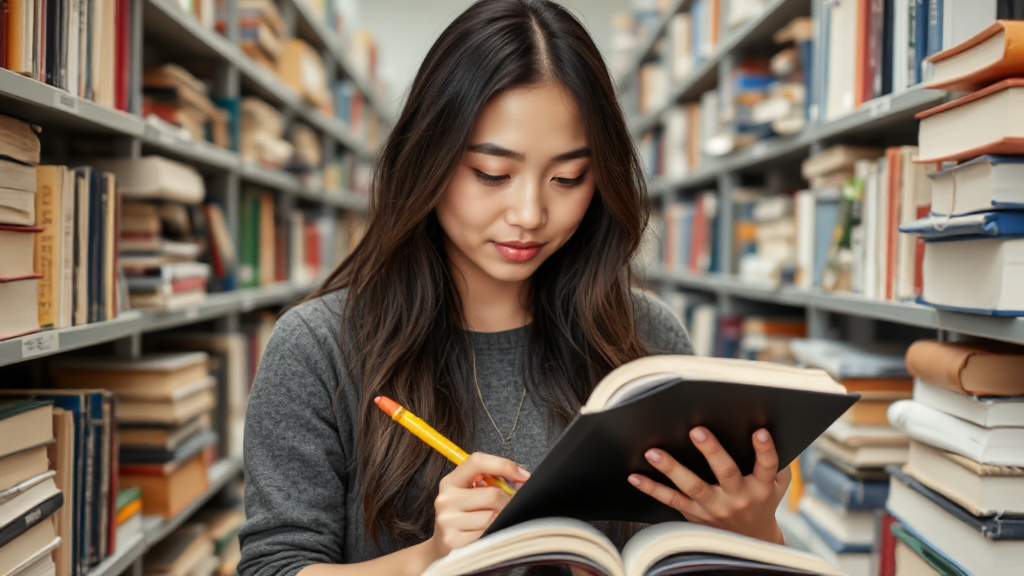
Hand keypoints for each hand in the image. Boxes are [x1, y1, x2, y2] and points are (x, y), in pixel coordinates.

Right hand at [427, 452, 530, 560]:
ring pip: (492, 518)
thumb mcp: (470, 494)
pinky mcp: (453, 541)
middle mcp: (445, 499)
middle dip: (508, 502)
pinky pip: (487, 535)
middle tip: (512, 509)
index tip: (523, 476)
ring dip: (501, 521)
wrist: (443, 549)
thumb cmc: (465, 517)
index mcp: (450, 482)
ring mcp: (447, 521)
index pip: (477, 462)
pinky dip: (494, 535)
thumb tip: (524, 479)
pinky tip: (489, 536)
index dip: (504, 465)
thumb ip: (491, 482)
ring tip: (496, 524)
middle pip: (491, 494)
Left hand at [627, 427, 790, 543]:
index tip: (759, 431)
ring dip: (671, 468)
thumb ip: (776, 461)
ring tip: (654, 452)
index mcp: (761, 486)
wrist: (751, 541)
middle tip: (697, 430)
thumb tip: (767, 426)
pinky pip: (671, 500)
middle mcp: (738, 497)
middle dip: (711, 450)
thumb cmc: (763, 501)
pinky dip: (652, 489)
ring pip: (692, 487)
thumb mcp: (778, 485)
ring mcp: (714, 507)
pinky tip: (635, 476)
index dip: (764, 449)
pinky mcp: (695, 514)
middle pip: (726, 472)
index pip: (766, 466)